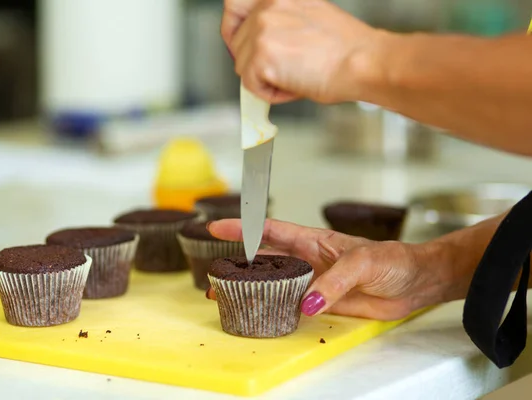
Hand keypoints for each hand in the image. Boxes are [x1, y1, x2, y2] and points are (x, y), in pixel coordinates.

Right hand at [206, 219, 446, 320]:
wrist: (416, 283)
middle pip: (264, 260)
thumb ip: (334, 282)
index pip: (271, 230)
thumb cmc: (394, 260)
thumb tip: (307, 303)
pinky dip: (276, 310)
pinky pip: (293, 306)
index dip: (243, 228)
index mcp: (314, 240)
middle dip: (238, 266)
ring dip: (252, 291)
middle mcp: (308, 260)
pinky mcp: (324, 303)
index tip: (216, 227)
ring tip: (227, 299)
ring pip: (275, 285)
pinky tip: (263, 314)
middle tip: (213, 277)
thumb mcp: (363, 263)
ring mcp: (314, 282)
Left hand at [222, 0, 379, 103]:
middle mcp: (267, 6)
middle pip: (236, 43)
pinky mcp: (260, 56)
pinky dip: (271, 94)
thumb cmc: (345, 49)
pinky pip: (251, 86)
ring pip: (242, 67)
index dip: (233, 27)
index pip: (234, 5)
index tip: (239, 42)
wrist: (363, 63)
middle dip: (253, 61)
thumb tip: (260, 44)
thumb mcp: (307, 18)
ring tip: (295, 76)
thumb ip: (279, 24)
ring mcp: (261, 30)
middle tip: (280, 70)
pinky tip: (294, 85)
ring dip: (264, 78)